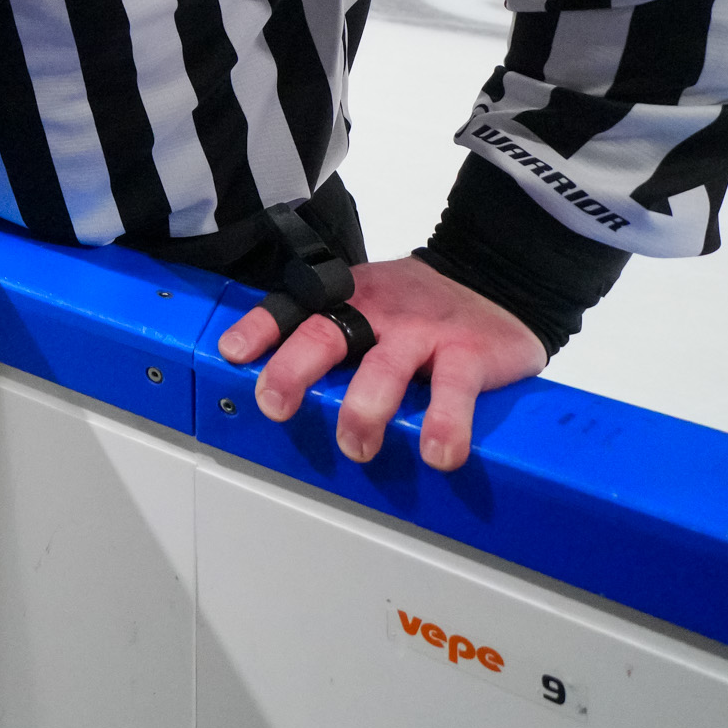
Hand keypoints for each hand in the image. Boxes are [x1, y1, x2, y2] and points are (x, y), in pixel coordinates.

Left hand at [217, 255, 546, 471]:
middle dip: (294, 369)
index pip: (292, 308)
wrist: (496, 275)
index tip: (232, 353)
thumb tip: (278, 389)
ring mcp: (421, 331)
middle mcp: (376, 311)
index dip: (259, 329)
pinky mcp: (469, 352)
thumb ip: (330, 335)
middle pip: (325, 334)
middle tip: (275, 404)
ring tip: (357, 445)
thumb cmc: (419, 305)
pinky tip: (438, 451)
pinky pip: (454, 389)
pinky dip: (445, 423)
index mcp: (345, 299)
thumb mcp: (368, 304)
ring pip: (385, 367)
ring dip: (365, 409)